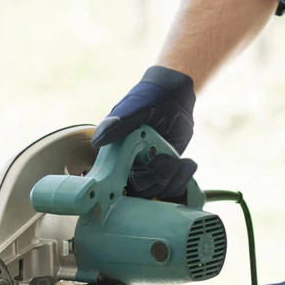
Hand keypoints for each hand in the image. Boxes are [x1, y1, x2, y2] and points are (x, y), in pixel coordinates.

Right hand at [94, 66, 197, 198]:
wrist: (173, 93)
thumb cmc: (148, 97)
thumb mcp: (133, 109)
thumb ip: (116, 125)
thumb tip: (97, 142)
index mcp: (116, 152)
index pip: (117, 182)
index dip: (131, 185)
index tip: (146, 175)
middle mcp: (131, 163)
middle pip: (140, 191)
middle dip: (157, 181)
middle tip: (167, 162)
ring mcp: (150, 166)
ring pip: (158, 190)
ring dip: (173, 179)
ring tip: (179, 162)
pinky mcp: (167, 167)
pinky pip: (174, 184)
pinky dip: (183, 177)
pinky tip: (187, 164)